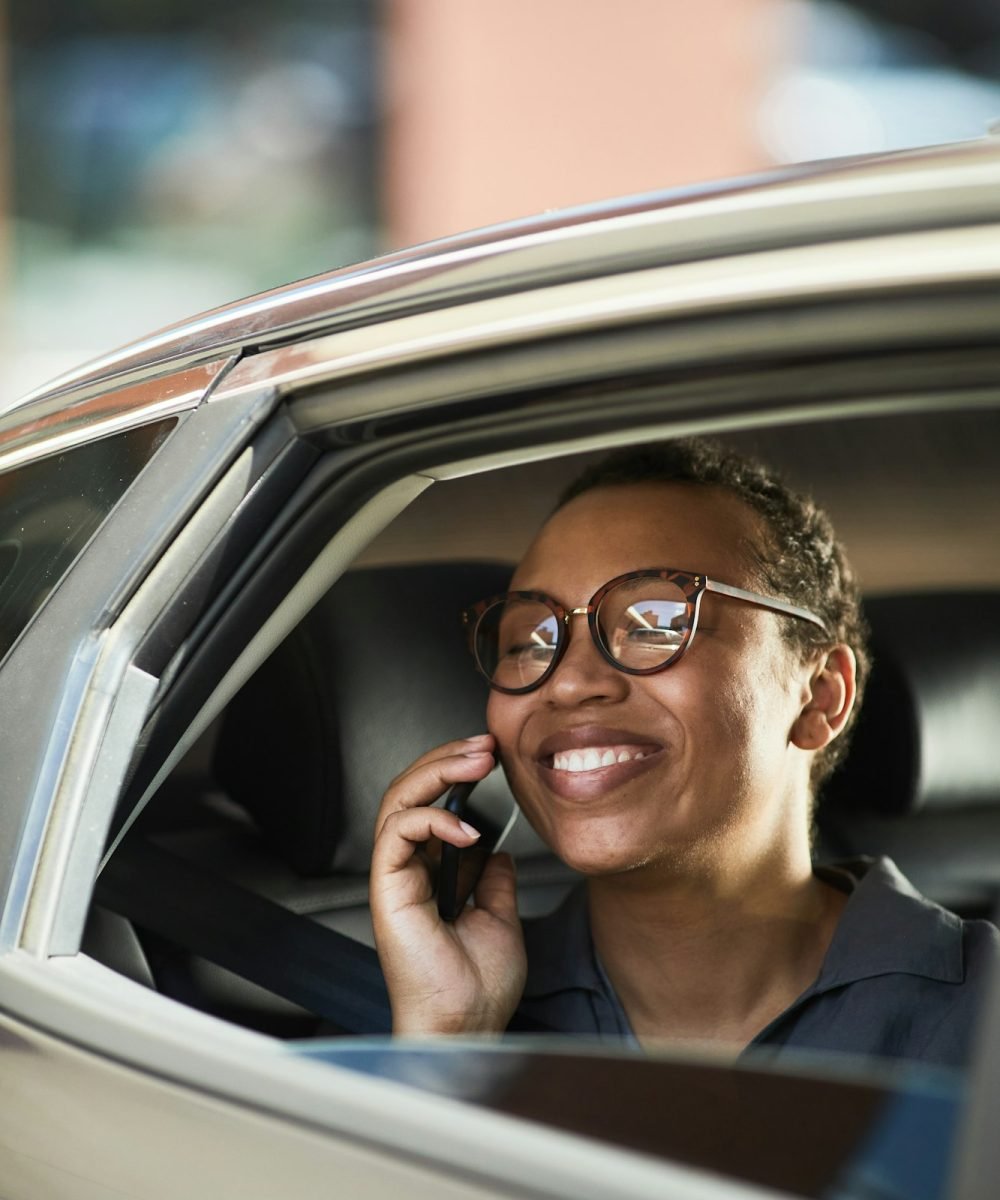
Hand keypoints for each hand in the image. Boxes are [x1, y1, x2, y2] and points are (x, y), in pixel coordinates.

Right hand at [370, 734, 526, 1035]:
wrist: (467, 1026)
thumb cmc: (477, 989)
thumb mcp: (500, 919)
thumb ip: (495, 882)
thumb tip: (500, 852)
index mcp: (432, 875)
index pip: (432, 804)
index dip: (457, 774)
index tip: (493, 756)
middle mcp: (410, 871)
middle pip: (411, 792)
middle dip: (446, 760)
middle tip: (484, 746)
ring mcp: (397, 877)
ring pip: (399, 801)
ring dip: (437, 772)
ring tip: (475, 762)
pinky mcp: (389, 889)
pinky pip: (398, 832)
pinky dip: (431, 819)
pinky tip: (467, 828)